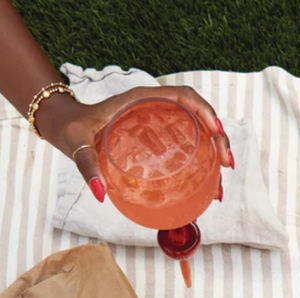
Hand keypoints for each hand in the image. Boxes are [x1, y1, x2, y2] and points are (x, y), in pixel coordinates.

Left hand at [37, 85, 232, 201]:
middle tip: (226, 163)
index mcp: (143, 99)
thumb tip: (100, 193)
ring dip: (216, 147)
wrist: (66, 125)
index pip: (184, 96)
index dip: (205, 111)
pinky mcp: (160, 135)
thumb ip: (88, 166)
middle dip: (219, 136)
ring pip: (198, 128)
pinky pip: (189, 141)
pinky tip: (210, 179)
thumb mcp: (78, 144)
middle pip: (199, 114)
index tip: (216, 132)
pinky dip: (204, 157)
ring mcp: (160, 121)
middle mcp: (156, 107)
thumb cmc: (73, 130)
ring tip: (224, 173)